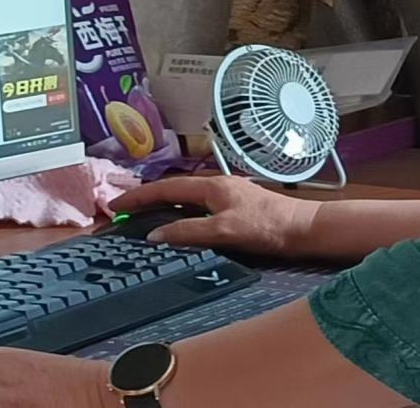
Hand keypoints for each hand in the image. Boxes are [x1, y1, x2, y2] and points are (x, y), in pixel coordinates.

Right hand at [108, 176, 318, 256]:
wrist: (304, 228)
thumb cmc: (267, 227)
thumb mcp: (224, 231)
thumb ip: (189, 231)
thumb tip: (154, 235)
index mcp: (211, 185)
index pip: (165, 188)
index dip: (139, 196)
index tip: (115, 205)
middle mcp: (216, 184)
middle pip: (173, 188)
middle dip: (146, 197)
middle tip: (123, 209)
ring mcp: (227, 194)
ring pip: (186, 195)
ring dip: (162, 203)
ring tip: (143, 214)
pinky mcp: (236, 205)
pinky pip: (197, 204)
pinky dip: (179, 209)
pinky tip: (179, 220)